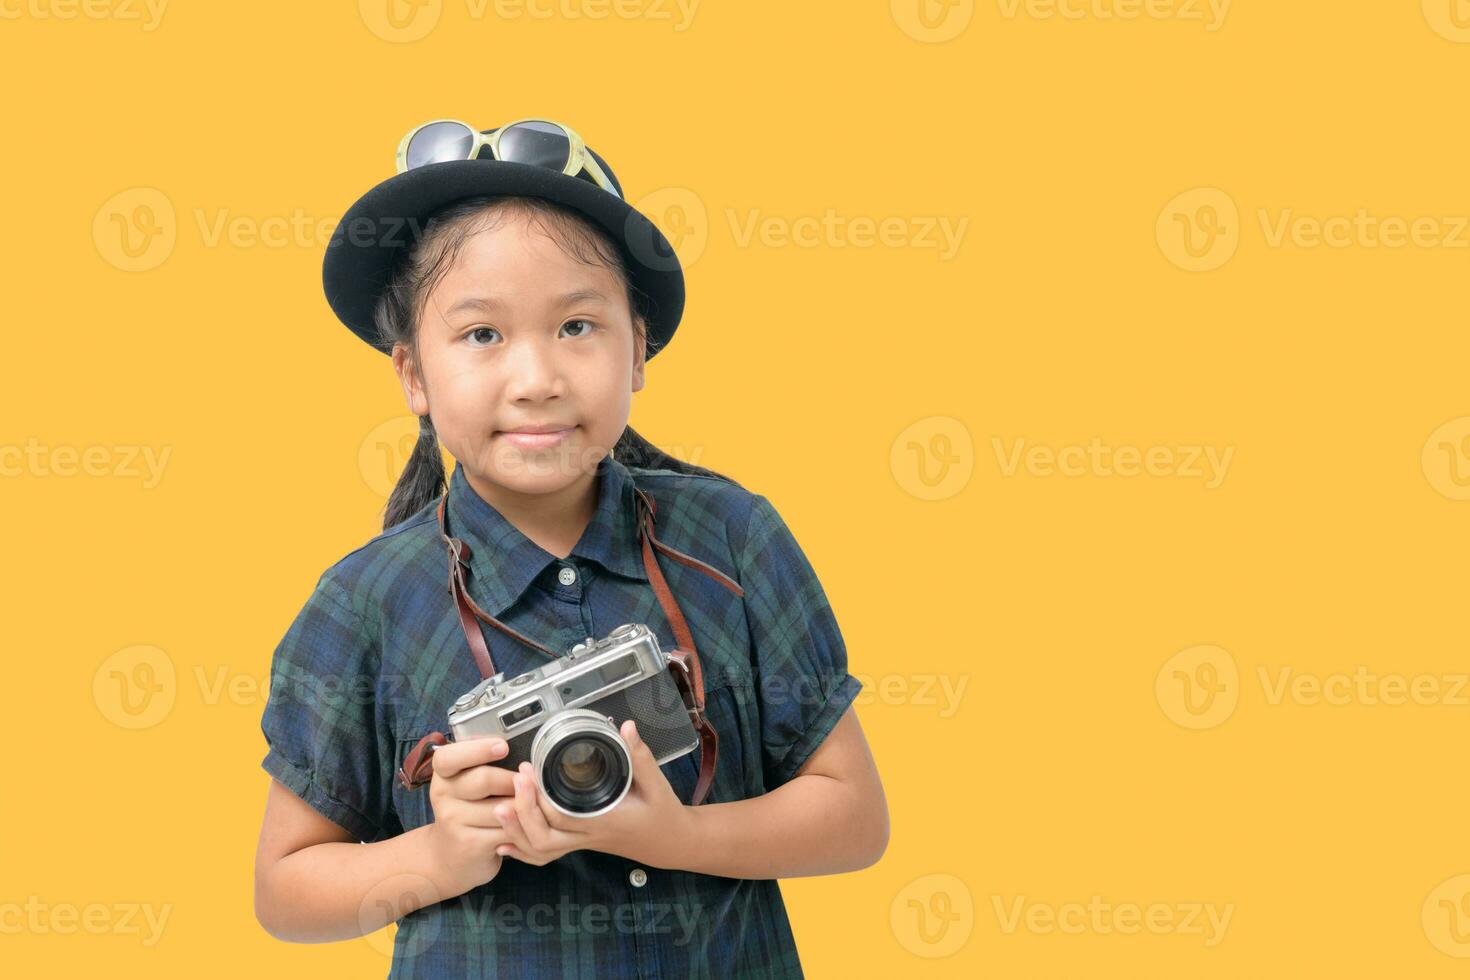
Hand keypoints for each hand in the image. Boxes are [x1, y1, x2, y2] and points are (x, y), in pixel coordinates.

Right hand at [424, 735, 516, 894]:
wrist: (448, 858)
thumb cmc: (467, 810)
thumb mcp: (465, 785)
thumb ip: (481, 764)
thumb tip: (517, 741)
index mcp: (442, 775)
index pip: (449, 757)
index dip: (477, 749)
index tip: (504, 746)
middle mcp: (442, 796)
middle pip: (483, 779)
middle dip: (513, 780)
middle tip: (528, 780)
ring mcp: (453, 821)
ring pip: (500, 807)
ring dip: (522, 805)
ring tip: (532, 802)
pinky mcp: (469, 844)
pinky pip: (506, 829)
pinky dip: (521, 826)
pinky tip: (526, 824)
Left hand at [495, 719, 692, 869]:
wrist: (670, 842)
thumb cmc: (662, 813)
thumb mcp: (657, 784)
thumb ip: (639, 756)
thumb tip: (626, 728)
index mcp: (605, 820)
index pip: (563, 816)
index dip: (540, 798)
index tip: (528, 770)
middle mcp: (588, 835)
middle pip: (544, 838)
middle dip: (522, 812)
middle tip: (514, 781)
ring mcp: (582, 842)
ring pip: (541, 850)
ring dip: (516, 832)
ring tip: (500, 806)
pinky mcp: (578, 842)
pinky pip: (545, 854)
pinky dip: (523, 850)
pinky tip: (505, 841)